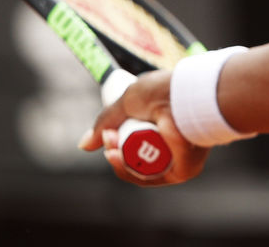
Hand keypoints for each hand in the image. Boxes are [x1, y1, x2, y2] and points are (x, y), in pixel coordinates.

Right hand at [79, 69, 211, 186]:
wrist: (183, 94)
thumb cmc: (162, 91)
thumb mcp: (128, 101)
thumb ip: (106, 121)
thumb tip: (84, 145)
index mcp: (164, 127)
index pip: (136, 145)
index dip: (117, 143)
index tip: (107, 134)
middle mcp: (173, 145)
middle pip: (135, 159)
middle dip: (115, 152)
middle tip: (108, 139)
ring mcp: (178, 159)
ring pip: (139, 171)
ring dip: (119, 161)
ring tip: (111, 148)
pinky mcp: (183, 170)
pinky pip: (150, 178)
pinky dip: (129, 170)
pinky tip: (116, 157)